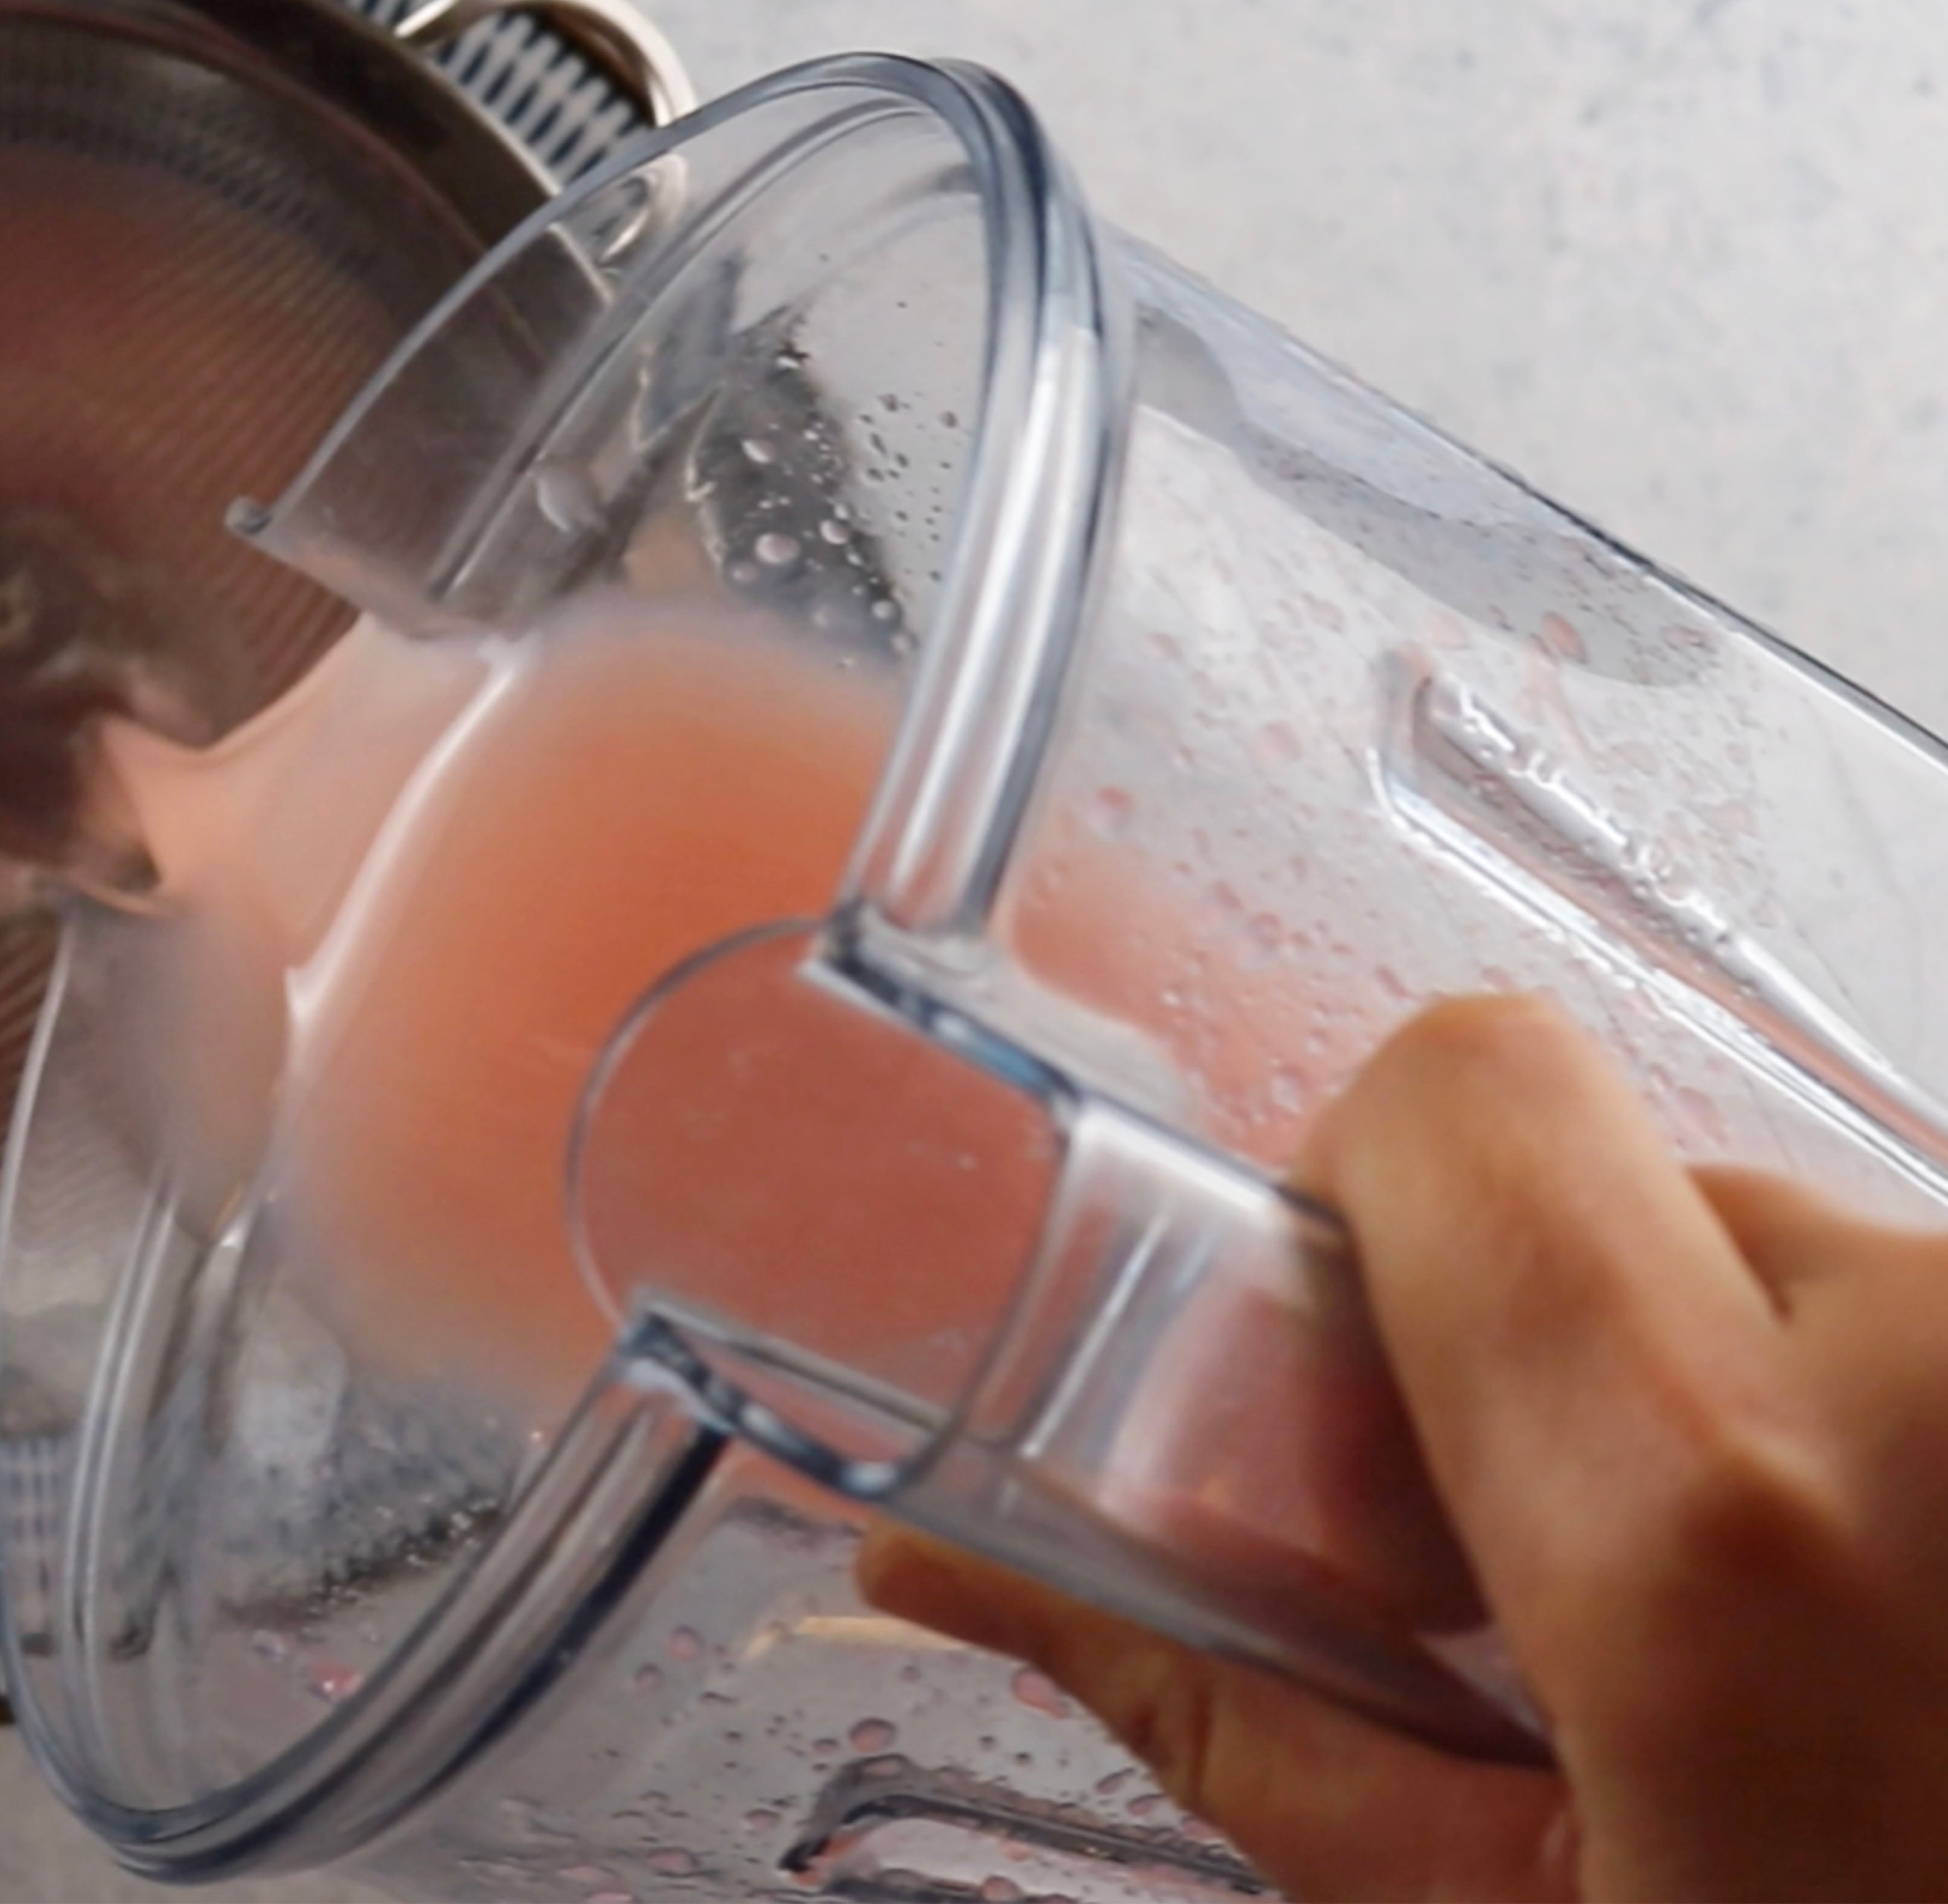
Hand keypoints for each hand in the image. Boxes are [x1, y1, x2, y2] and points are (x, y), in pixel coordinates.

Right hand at [862, 993, 1947, 1900]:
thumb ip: (1222, 1703)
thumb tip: (941, 1548)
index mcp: (1720, 1525)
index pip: (1462, 1087)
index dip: (1371, 1206)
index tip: (1377, 1399)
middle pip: (1651, 1191)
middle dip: (1581, 1361)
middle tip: (1614, 1620)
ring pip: (1837, 1271)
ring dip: (1780, 1431)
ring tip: (1826, 1674)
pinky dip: (1908, 1459)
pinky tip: (1920, 1643)